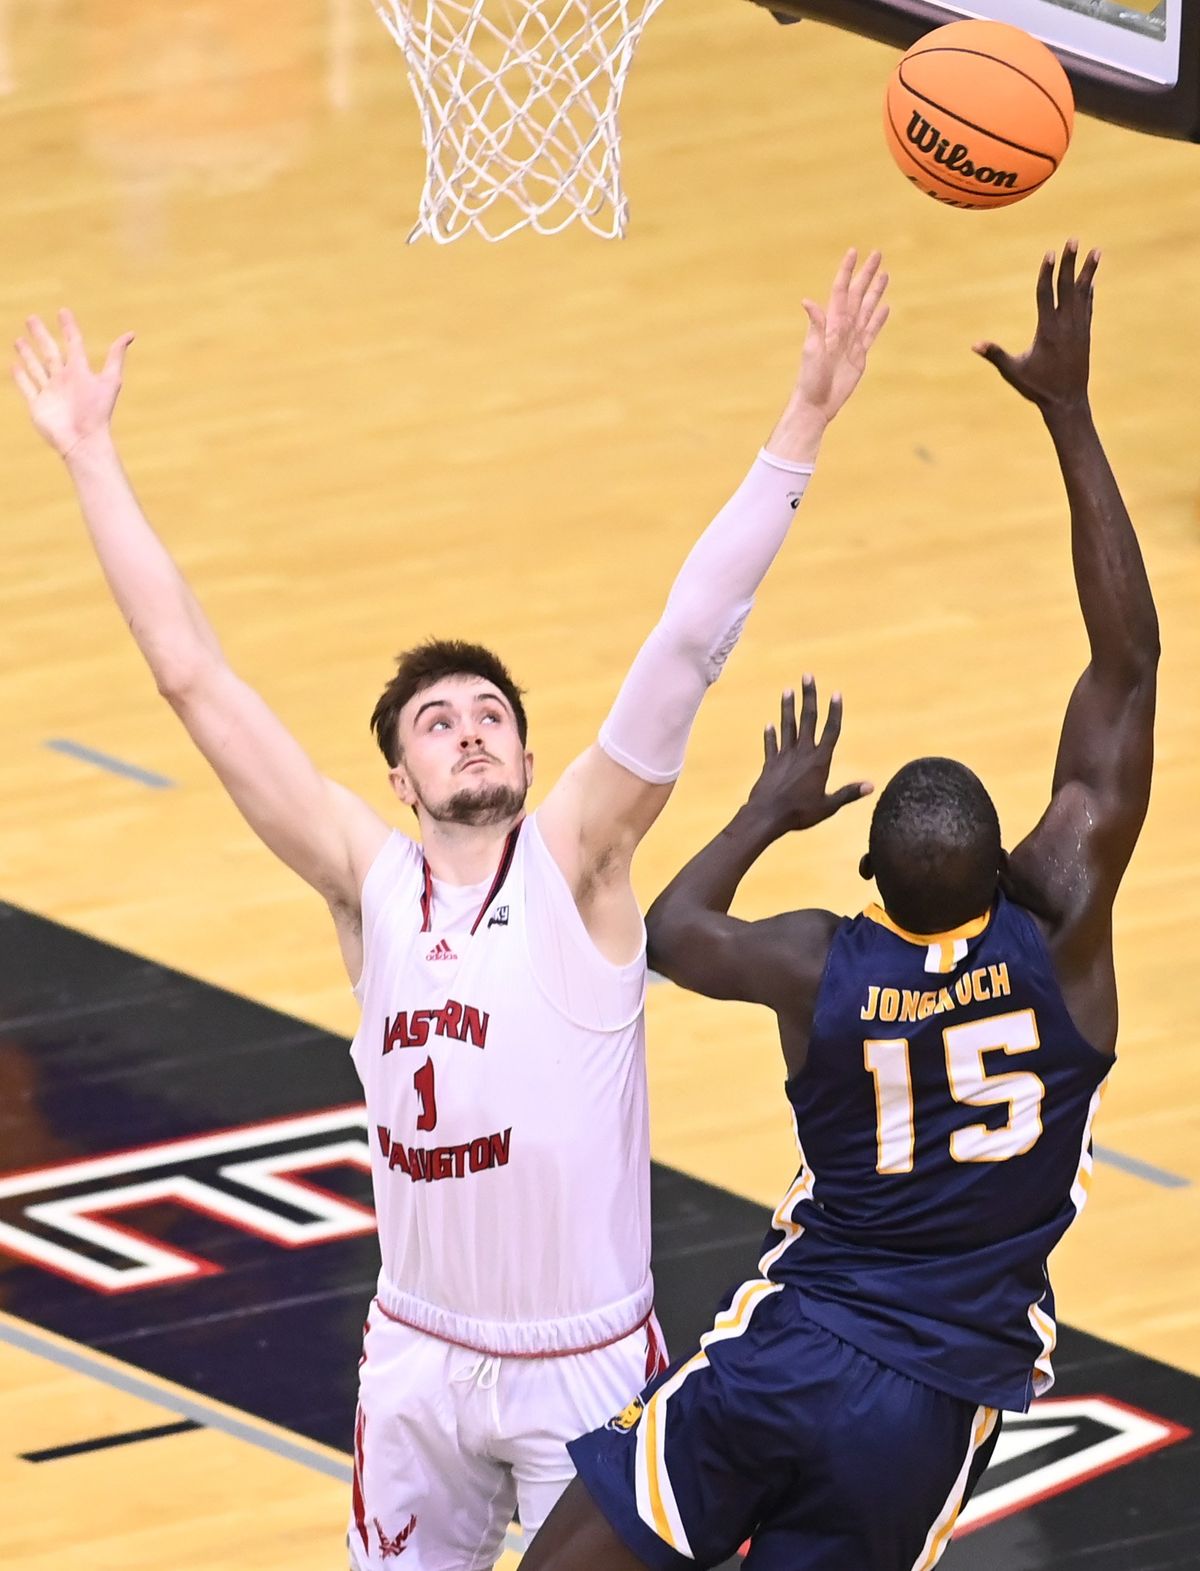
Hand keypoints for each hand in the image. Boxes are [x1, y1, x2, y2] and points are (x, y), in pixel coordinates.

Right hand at [12, 310, 134, 457]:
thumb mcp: (109, 380)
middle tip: (32, 318)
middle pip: (50, 352)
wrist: (83, 440)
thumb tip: (131, 333)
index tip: (63, 312)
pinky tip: (14, 365)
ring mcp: (50, 392)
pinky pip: (27, 388)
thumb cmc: (97, 412)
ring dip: (27, 354)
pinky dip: (20, 377)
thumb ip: (116, 357)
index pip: (73, 343)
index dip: (69, 328)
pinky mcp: (38, 405)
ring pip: (36, 367)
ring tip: (19, 339)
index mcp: (79, 372)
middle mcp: (64, 380)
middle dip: (41, 335)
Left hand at [746, 679, 872, 832]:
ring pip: (787, 726)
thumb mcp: (828, 806)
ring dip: (787, 708)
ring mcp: (784, 756)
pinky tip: (769, 725)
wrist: (767, 816)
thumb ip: (848, 793)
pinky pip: (771, 745)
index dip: (835, 712)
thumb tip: (871, 786)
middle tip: (807, 676)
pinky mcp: (770, 764)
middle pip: (807, 719)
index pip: (830, 731)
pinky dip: (770, 735)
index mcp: (819, 761)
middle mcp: (802, 753)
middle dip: (808, 696)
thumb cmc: (800, 813)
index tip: (836, 693)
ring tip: (787, 691)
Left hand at [794, 248, 890, 421]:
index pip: (841, 291)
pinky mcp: (860, 355)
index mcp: (831, 324)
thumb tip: (807, 301)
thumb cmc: (810, 379)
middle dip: (866, 274)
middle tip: (877, 254)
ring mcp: (852, 340)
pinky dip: (878, 319)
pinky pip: (872, 332)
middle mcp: (842, 328)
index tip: (854, 252)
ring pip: (867, 309)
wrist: (817, 404)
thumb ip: (815, 325)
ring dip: (875, 291)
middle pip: (858, 295)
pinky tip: (884, 307)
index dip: (847, 271)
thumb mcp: (812, 350)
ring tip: (884, 274)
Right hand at [974, 241, 1098, 410]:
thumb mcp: (1013, 372)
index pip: (1047, 295)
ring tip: (1096, 251)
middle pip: (1068, 287)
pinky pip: (1088, 306)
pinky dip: (1089, 291)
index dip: (1048, 273)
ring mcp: (1079, 328)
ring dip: (1088, 271)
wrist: (1067, 401)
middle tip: (1074, 240)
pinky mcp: (1085, 334)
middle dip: (1070, 262)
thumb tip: (975, 345)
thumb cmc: (1037, 388)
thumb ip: (995, 355)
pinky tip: (1092, 279)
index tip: (1050, 253)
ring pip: (1083, 293)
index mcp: (1048, 331)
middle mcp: (1066, 325)